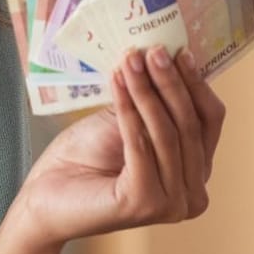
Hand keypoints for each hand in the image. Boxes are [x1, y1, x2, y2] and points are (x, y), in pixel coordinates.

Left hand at [11, 46, 226, 253]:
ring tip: (130, 60)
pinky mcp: (145, 203)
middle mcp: (193, 195)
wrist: (44, 195)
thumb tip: (167, 54)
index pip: (209, 121)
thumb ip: (153, 100)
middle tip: (152, 50)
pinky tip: (117, 82)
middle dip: (169, 82)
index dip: (195, 84)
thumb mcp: (127, 121)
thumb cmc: (85, 158)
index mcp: (196, 174)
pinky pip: (141, 144)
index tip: (178, 50)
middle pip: (190, 125)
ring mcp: (172, 204)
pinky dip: (128, 110)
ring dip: (147, 91)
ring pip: (167, 133)